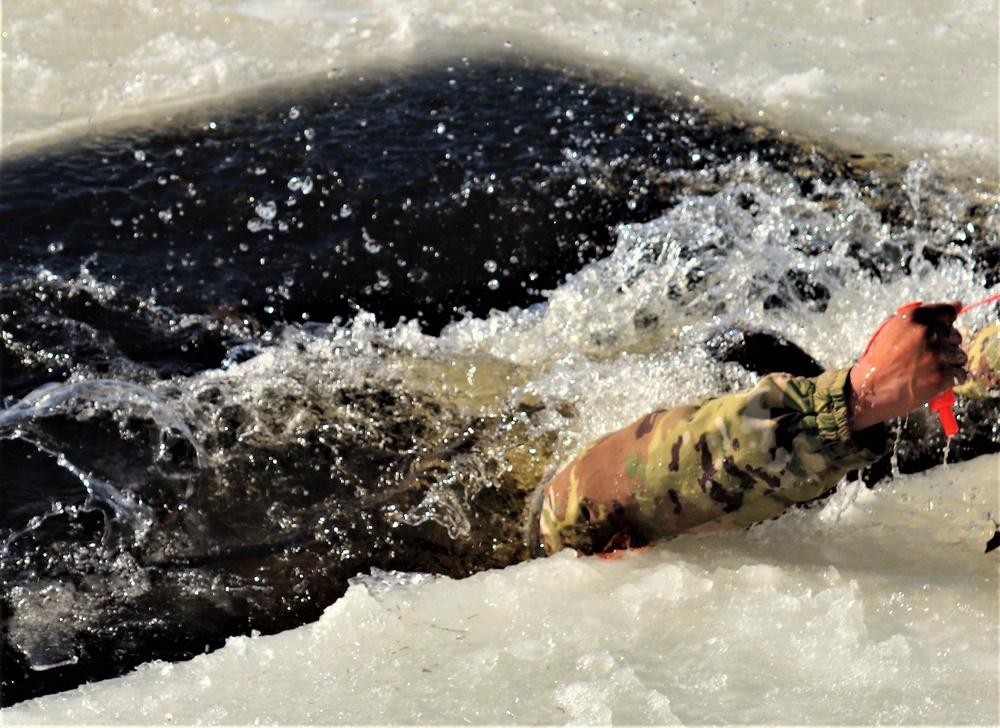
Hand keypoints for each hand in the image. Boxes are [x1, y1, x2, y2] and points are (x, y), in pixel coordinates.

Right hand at [849, 302, 967, 431]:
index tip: (939, 333)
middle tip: (924, 358)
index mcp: (913, 317)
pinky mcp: (942, 376)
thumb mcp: (893, 330)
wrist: (867, 388)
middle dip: (945, 347)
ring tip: (926, 371)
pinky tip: (933, 381)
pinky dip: (951, 380)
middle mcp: (926, 332)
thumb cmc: (880, 359)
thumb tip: (959, 305)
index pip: (948, 312)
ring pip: (960, 356)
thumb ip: (924, 317)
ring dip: (948, 364)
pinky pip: (961, 375)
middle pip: (955, 335)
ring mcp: (935, 354)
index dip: (945, 324)